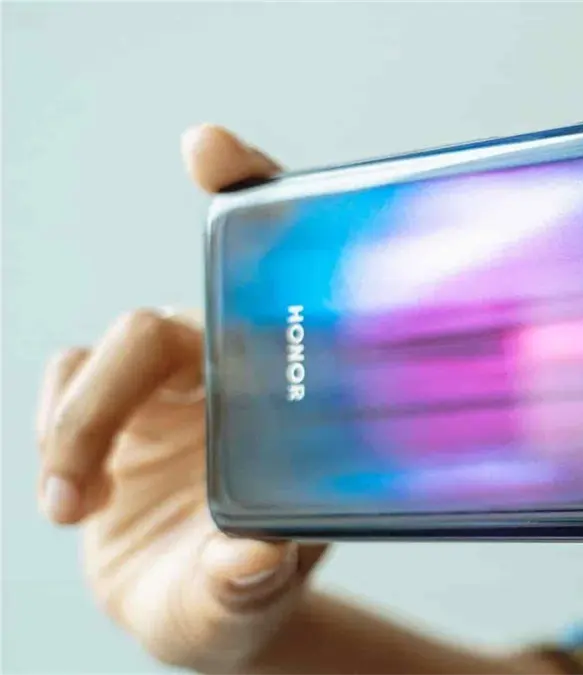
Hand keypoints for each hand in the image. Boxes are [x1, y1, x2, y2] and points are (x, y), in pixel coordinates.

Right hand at [36, 125, 325, 671]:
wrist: (205, 607)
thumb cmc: (248, 590)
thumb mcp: (249, 597)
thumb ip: (246, 581)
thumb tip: (250, 557)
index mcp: (289, 390)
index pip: (280, 274)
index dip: (248, 194)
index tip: (207, 148)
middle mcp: (234, 369)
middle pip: (154, 328)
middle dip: (107, 396)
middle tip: (84, 487)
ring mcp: (169, 384)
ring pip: (100, 354)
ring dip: (73, 430)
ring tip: (75, 509)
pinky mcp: (111, 404)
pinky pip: (65, 379)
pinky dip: (57, 434)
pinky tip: (75, 500)